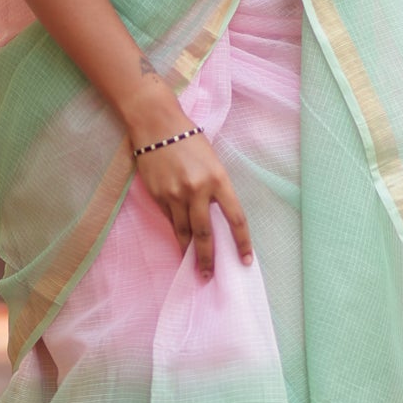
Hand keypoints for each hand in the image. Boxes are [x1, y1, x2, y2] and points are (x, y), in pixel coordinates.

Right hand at [125, 80, 253, 275]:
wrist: (156, 124)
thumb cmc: (188, 139)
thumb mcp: (212, 161)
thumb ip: (214, 188)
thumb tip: (214, 217)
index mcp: (218, 179)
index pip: (235, 218)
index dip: (242, 243)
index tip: (245, 260)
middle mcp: (198, 190)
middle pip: (205, 233)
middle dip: (208, 259)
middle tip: (208, 277)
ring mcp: (175, 194)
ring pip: (183, 232)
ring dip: (188, 252)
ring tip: (193, 268)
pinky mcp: (158, 195)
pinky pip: (169, 220)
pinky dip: (175, 232)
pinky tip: (179, 241)